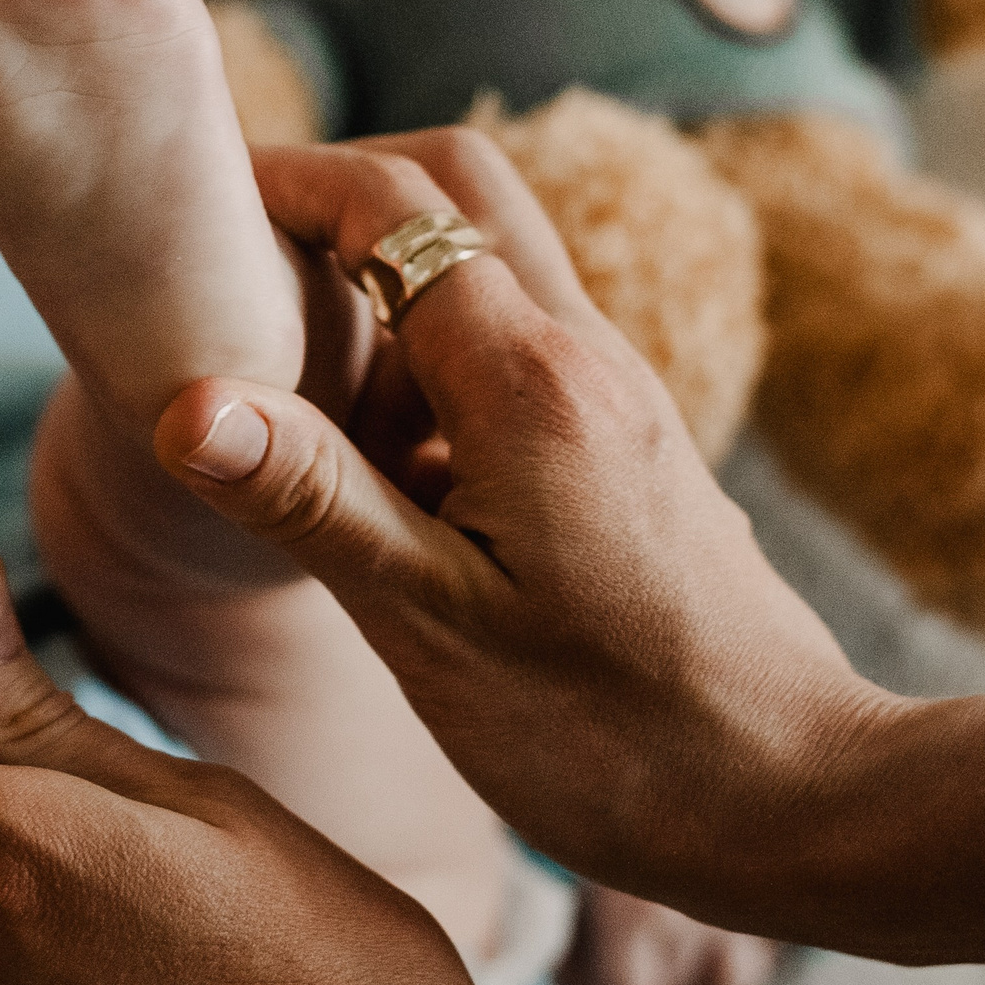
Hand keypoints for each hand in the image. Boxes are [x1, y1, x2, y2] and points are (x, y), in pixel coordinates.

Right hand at [154, 130, 889, 922]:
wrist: (797, 802)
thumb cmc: (613, 737)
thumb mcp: (433, 627)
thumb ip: (313, 497)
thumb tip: (186, 405)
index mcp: (531, 383)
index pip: (394, 203)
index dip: (287, 181)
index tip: (200, 207)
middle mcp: (587, 355)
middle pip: (461, 183)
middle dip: (343, 187)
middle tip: (244, 254)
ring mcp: (617, 394)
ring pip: (492, 260)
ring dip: (387, 278)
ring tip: (294, 379)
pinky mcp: (624, 445)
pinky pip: (518, 344)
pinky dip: (432, 354)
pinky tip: (381, 466)